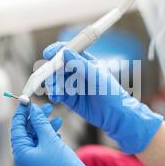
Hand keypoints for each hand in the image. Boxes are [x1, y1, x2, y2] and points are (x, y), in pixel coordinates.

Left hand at [11, 103, 114, 165]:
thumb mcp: (50, 140)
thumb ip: (40, 123)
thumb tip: (33, 110)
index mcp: (20, 154)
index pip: (17, 128)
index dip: (22, 113)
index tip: (27, 101)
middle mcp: (23, 161)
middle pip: (26, 134)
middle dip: (36, 120)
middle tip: (47, 107)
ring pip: (35, 142)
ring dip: (45, 129)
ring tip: (58, 119)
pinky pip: (41, 151)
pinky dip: (48, 141)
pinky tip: (58, 134)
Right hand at [43, 42, 162, 153]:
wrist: (116, 115)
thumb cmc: (112, 92)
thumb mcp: (96, 76)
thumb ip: (80, 64)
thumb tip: (65, 52)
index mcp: (85, 61)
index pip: (68, 51)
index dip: (56, 50)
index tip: (48, 54)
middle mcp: (77, 72)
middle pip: (58, 66)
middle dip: (51, 71)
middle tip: (50, 78)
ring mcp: (73, 85)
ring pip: (56, 81)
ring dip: (52, 85)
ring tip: (54, 92)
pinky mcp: (70, 99)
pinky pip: (58, 94)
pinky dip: (54, 94)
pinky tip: (56, 98)